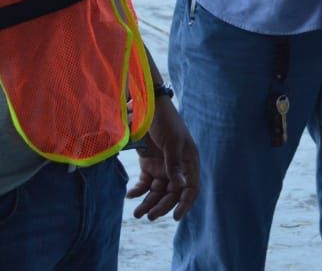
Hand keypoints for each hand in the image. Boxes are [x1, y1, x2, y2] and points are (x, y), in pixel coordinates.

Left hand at [127, 95, 200, 220]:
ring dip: (148, 203)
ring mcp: (162, 167)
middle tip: (149, 216)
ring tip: (137, 213)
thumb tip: (179, 187)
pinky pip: (144, 183)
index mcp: (189, 161)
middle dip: (162, 206)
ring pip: (157, 192)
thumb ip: (174, 165)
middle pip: (172, 193)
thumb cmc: (165, 121)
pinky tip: (130, 195)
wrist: (146, 106)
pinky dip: (138, 190)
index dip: (185, 203)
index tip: (175, 217)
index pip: (191, 188)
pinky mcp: (148, 164)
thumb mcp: (172, 142)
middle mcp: (177, 167)